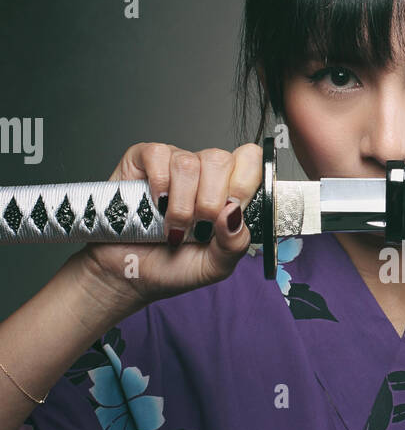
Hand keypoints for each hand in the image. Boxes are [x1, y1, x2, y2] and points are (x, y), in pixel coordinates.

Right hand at [73, 142, 262, 307]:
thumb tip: (234, 213)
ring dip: (181, 204)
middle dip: (209, 202)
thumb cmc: (173, 267)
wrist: (129, 274)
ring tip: (173, 226)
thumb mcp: (215, 266)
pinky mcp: (143, 159)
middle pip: (220, 159)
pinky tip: (156, 204)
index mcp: (228, 190)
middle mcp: (204, 171)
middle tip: (198, 227)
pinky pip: (158, 154)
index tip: (229, 213)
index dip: (243, 184)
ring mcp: (174, 162)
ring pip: (189, 162)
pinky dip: (159, 185)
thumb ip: (235, 243)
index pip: (250, 161)